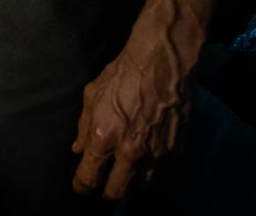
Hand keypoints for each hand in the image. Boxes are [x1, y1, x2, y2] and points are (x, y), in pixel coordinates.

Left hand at [71, 31, 192, 198]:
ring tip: (128, 173)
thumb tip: (78, 149)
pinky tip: (149, 163)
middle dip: (107, 193)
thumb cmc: (123, 74)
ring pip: (142, 187)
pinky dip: (155, 174)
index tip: (81, 187)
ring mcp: (156, 154)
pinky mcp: (177, 151)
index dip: (82, 186)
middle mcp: (129, 152)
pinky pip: (164, 176)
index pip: (89, 177)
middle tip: (104, 187)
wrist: (161, 62)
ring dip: (133, 183)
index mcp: (103, 137)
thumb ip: (83, 126)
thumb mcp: (92, 95)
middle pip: (116, 192)